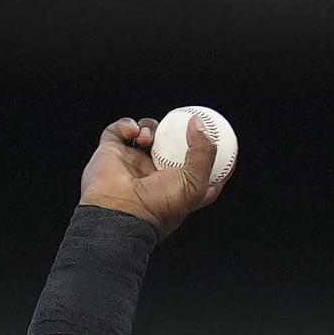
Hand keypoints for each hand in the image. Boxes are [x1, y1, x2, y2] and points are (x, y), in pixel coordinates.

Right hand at [79, 115, 227, 234]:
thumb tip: (199, 124)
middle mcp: (158, 174)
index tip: (220, 136)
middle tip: (182, 123)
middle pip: (172, 145)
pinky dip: (127, 125)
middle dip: (176, 132)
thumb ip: (204, 153)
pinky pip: (120, 130)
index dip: (211, 152)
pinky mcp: (113, 153)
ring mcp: (135, 162)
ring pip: (148, 134)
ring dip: (150, 128)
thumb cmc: (158, 206)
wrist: (118, 211)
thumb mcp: (195, 184)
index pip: (201, 167)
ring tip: (148, 138)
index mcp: (181, 186)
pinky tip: (133, 132)